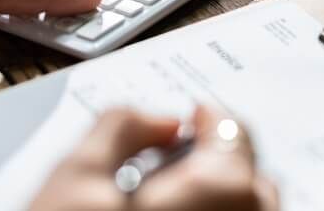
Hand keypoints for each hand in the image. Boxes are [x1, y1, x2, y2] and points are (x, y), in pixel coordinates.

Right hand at [30, 106, 277, 210]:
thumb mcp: (74, 180)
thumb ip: (122, 128)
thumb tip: (160, 122)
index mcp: (221, 188)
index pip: (234, 132)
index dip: (206, 122)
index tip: (189, 125)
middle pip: (249, 179)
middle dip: (215, 168)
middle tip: (171, 173)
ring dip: (219, 207)